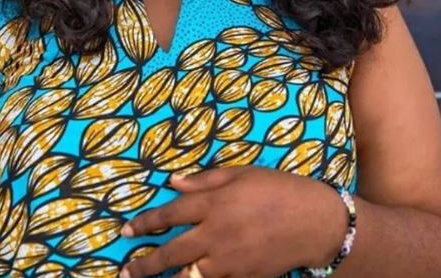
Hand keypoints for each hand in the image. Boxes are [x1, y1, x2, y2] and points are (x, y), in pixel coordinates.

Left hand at [119, 166, 346, 277]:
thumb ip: (205, 179)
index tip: (126, 231)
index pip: (169, 214)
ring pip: (188, 276)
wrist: (314, 222)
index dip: (145, 223)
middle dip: (145, 264)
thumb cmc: (277, 189)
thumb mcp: (242, 173)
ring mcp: (228, 261)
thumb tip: (173, 181)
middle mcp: (215, 234)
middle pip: (171, 253)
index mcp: (213, 203)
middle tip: (126, 271)